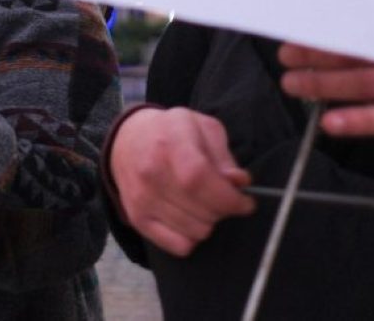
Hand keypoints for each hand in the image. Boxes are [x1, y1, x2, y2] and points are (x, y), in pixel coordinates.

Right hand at [108, 106, 254, 256]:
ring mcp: (142, 199)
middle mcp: (151, 174)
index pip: (200, 180)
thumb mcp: (202, 127)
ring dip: (208, 221)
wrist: (127, 139)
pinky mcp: (138, 219)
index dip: (230, 198)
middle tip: (221, 196)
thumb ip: (224, 156)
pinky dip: (191, 237)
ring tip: (202, 203)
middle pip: (203, 211)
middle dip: (223, 209)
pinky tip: (188, 217)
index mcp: (169, 145)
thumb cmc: (170, 132)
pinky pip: (179, 246)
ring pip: (196, 232)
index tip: (245, 202)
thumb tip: (239, 183)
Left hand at [280, 0, 373, 136]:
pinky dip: (360, 121)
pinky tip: (329, 123)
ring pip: (370, 82)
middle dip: (318, 50)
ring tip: (292, 83)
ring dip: (326, 85)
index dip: (331, 14)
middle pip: (363, 45)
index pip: (369, 8)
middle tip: (285, 51)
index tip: (300, 15)